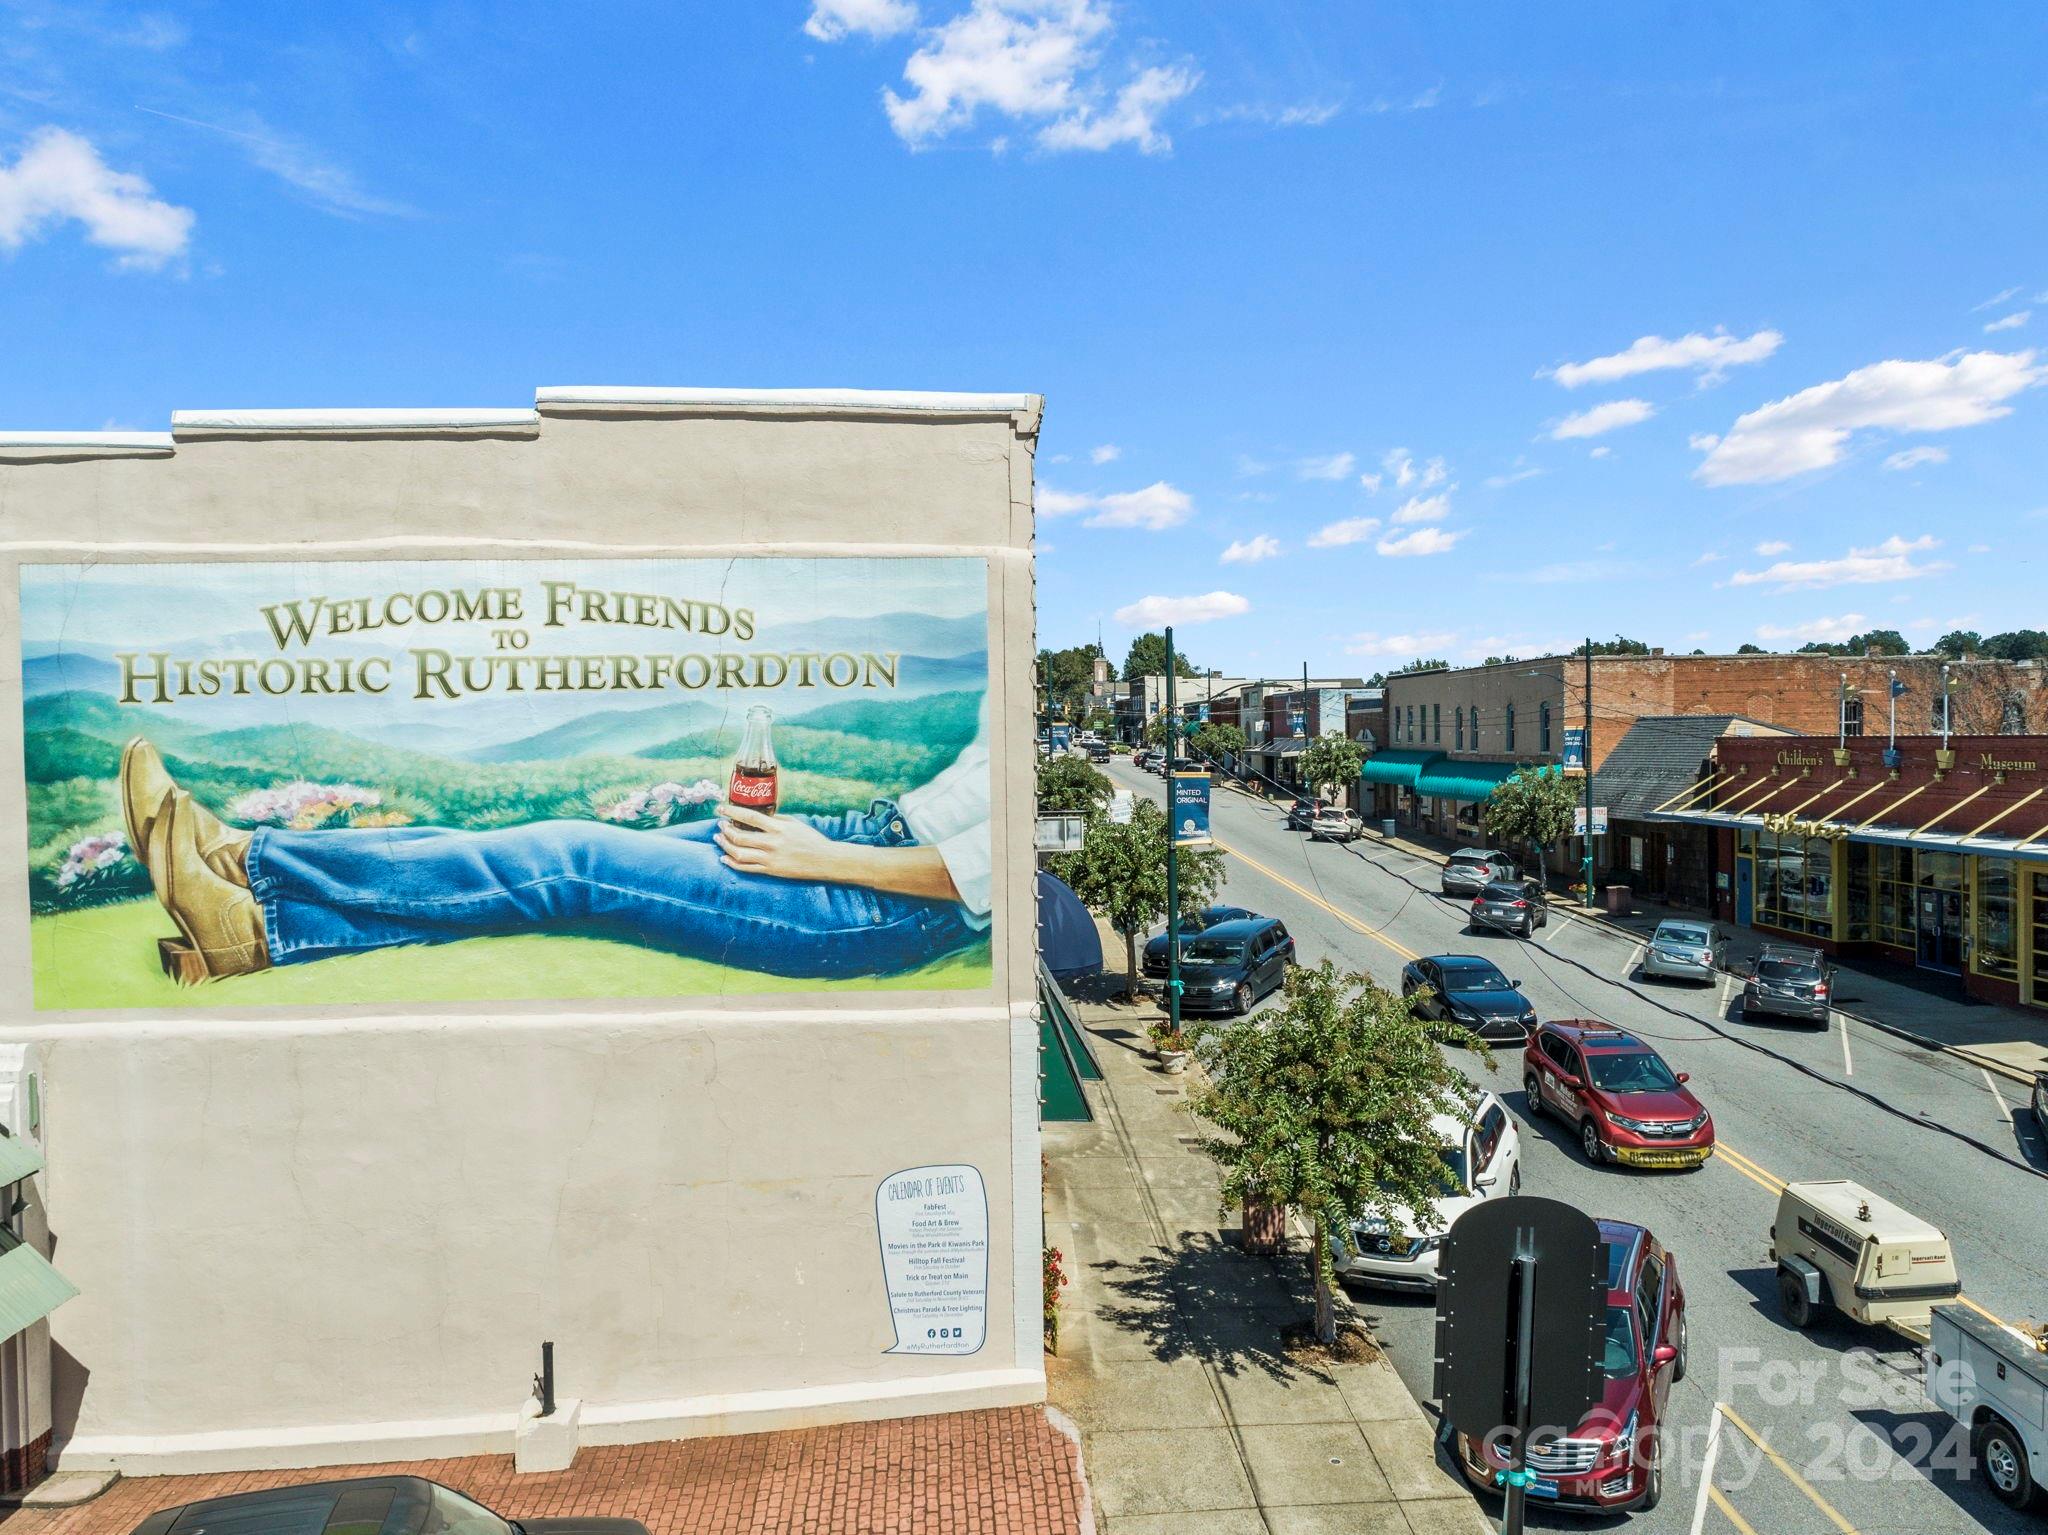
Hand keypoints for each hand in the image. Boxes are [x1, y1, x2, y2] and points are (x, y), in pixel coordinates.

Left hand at [716, 806, 850, 882]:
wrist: (824, 860)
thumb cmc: (810, 839)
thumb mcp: (794, 823)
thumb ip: (775, 819)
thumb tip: (758, 816)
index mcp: (778, 828)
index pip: (749, 817)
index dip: (731, 812)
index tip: (721, 809)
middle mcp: (772, 843)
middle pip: (740, 836)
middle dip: (725, 829)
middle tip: (720, 825)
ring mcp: (770, 858)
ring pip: (739, 853)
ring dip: (725, 845)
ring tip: (719, 838)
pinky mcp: (770, 870)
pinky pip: (746, 868)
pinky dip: (732, 863)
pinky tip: (724, 858)